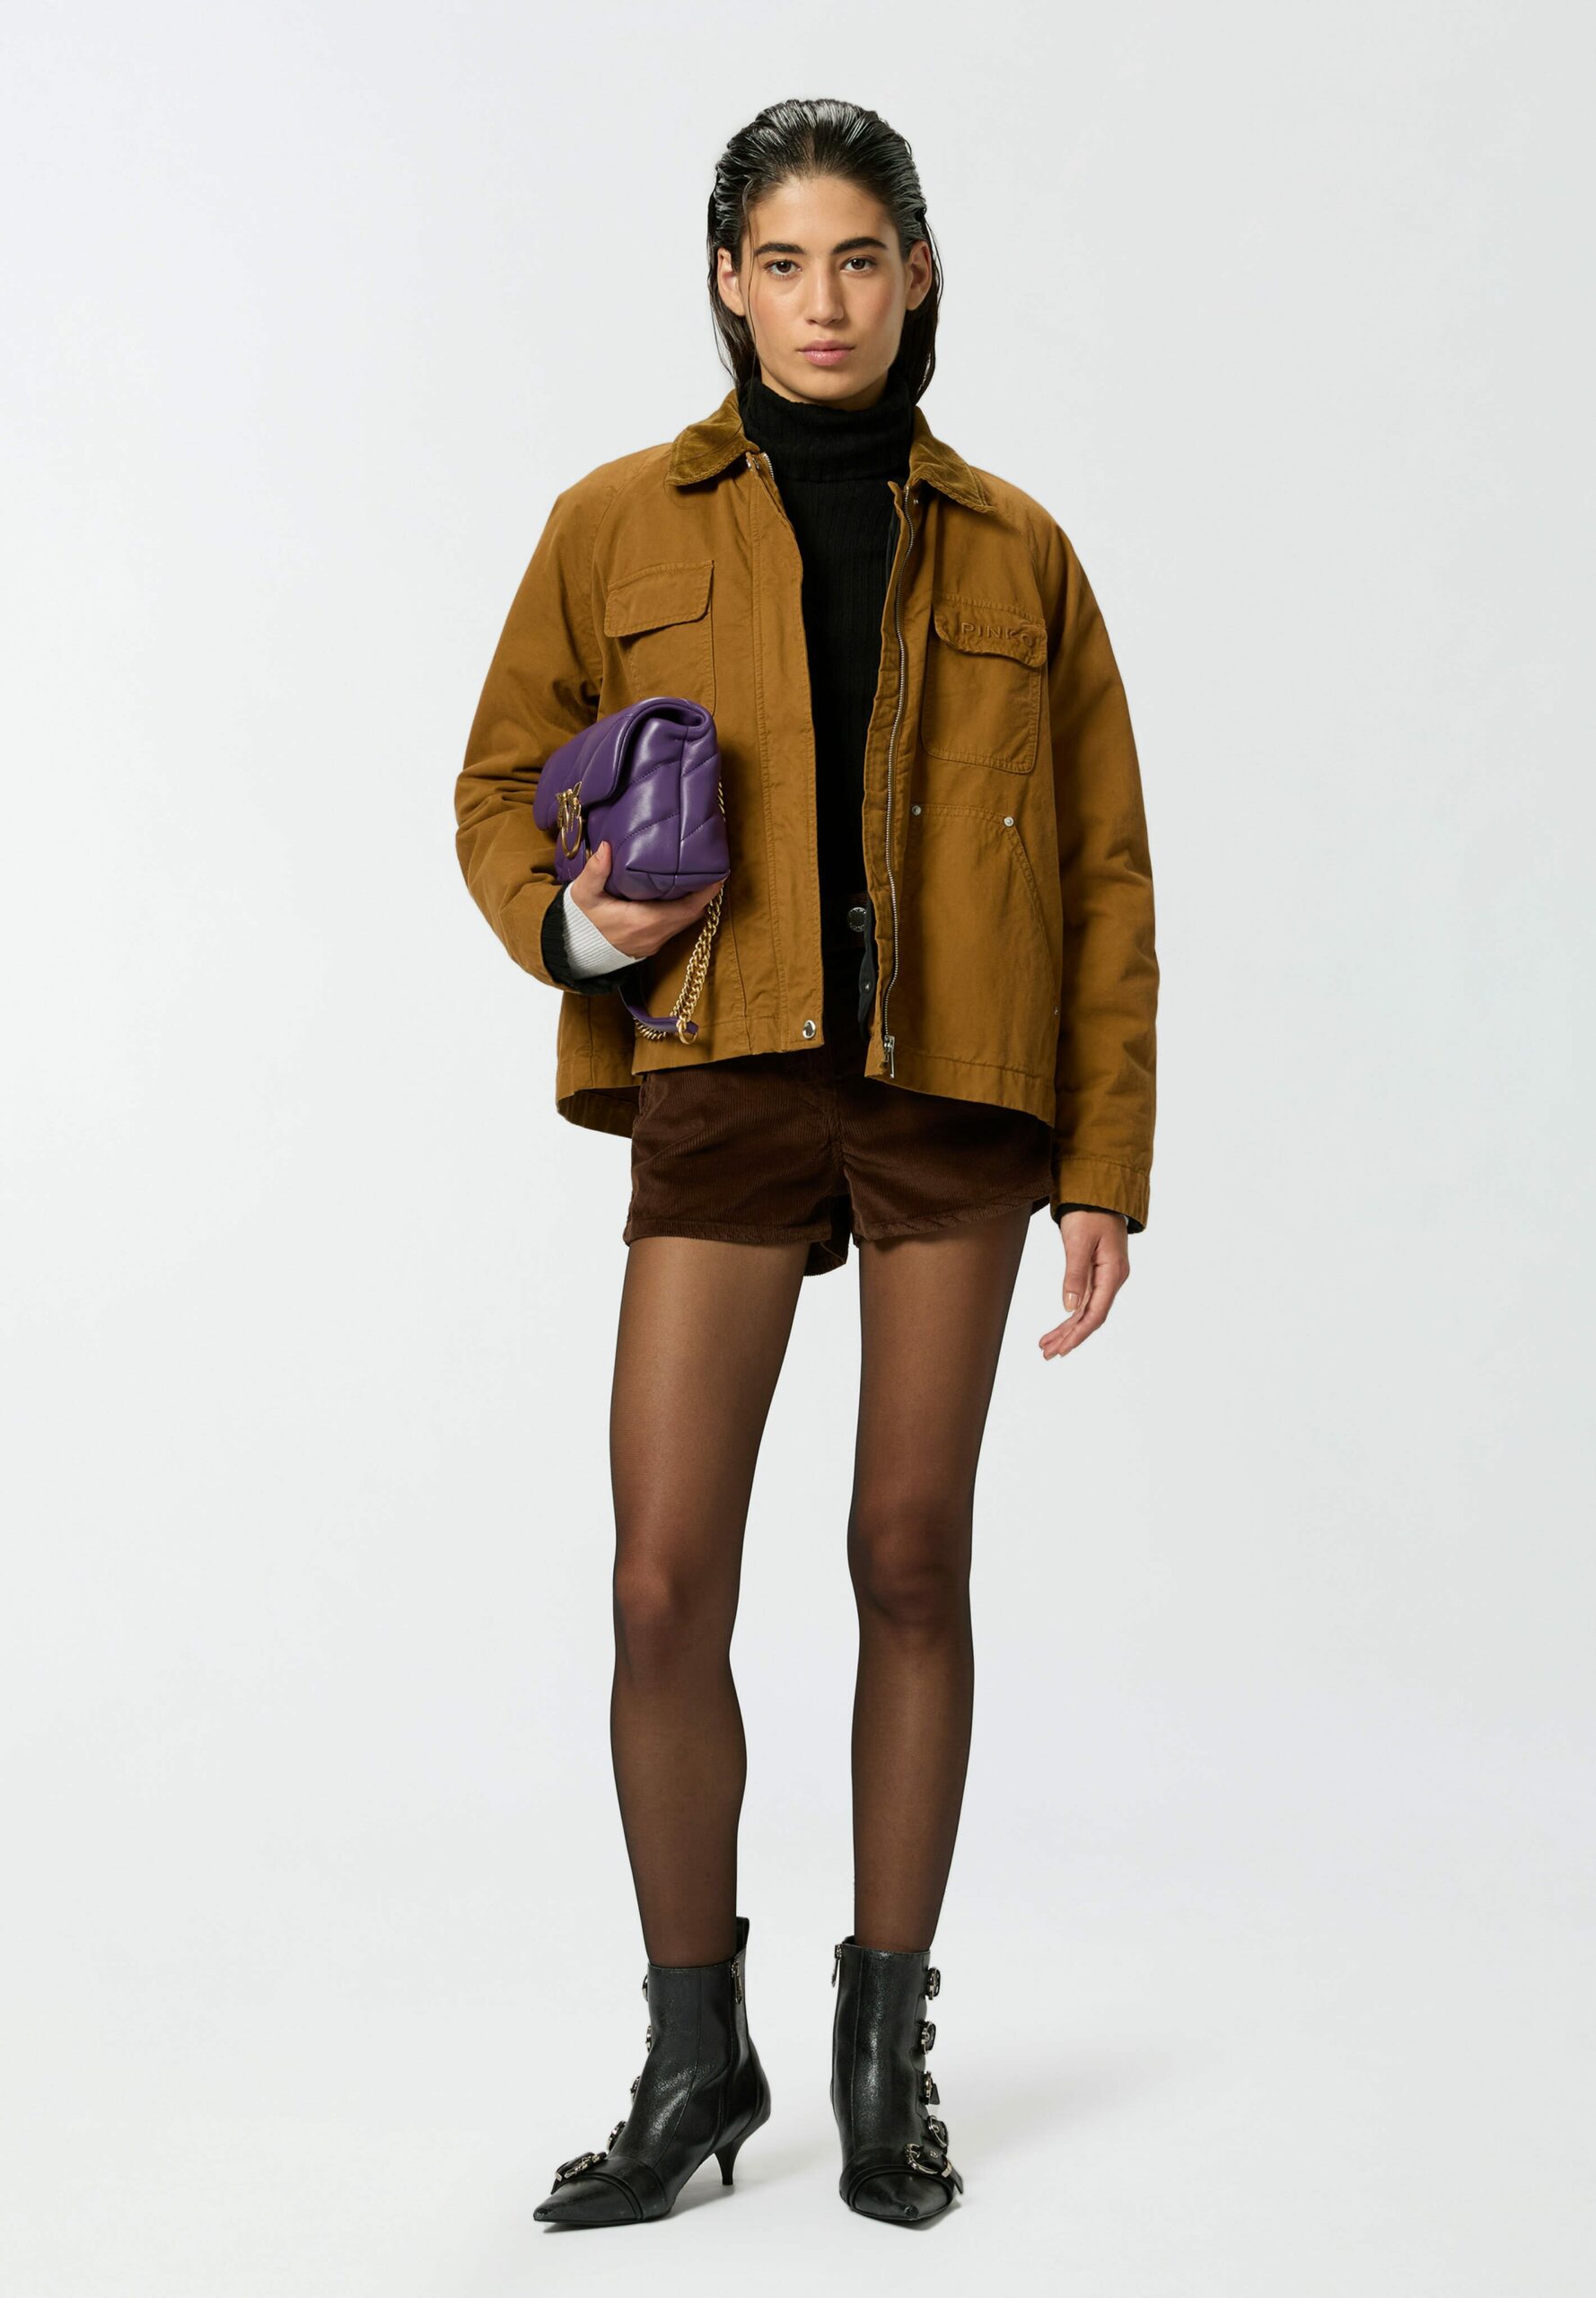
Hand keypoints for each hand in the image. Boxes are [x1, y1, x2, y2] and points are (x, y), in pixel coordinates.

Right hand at [567, 838, 725, 961]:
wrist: (571, 950)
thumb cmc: (580, 920)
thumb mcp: (584, 894)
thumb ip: (595, 870)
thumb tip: (607, 846)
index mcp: (643, 922)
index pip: (685, 909)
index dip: (705, 893)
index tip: (719, 874)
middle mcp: (654, 935)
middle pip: (691, 915)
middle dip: (704, 894)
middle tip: (711, 868)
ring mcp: (654, 943)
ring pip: (684, 922)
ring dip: (694, 903)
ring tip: (700, 877)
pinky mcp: (651, 945)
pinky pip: (675, 927)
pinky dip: (683, 911)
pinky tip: (681, 893)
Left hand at [1039, 1209, 1129, 1359]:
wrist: (1098, 1192)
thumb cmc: (1089, 1212)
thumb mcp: (1078, 1242)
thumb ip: (1074, 1274)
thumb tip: (1069, 1307)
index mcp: (1113, 1273)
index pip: (1096, 1313)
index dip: (1078, 1334)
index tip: (1062, 1349)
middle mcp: (1112, 1278)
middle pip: (1091, 1316)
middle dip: (1069, 1337)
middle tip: (1047, 1353)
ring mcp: (1106, 1276)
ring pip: (1086, 1310)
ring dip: (1067, 1329)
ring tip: (1046, 1345)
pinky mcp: (1097, 1271)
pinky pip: (1084, 1299)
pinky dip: (1070, 1314)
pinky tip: (1059, 1325)